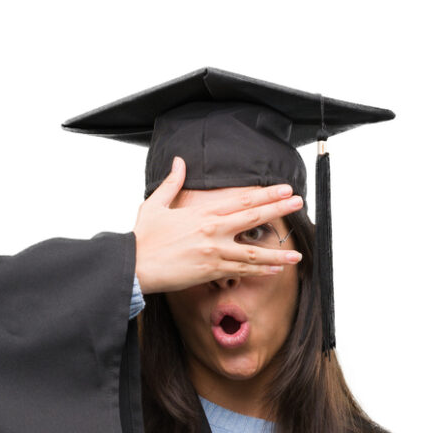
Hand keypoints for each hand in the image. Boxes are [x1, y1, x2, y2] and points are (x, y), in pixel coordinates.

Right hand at [132, 156, 303, 294]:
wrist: (133, 265)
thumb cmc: (143, 237)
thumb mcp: (155, 204)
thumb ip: (172, 183)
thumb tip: (179, 161)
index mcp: (202, 213)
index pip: (240, 199)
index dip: (265, 193)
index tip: (284, 189)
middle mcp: (212, 231)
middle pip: (252, 217)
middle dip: (278, 209)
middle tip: (299, 203)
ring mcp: (213, 253)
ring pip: (252, 253)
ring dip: (277, 253)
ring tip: (296, 254)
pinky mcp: (210, 272)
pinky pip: (240, 271)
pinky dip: (259, 270)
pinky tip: (275, 269)